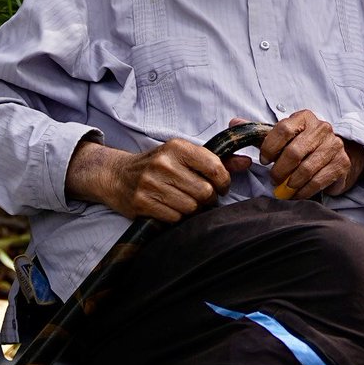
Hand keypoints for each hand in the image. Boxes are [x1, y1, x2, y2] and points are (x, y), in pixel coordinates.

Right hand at [66, 138, 248, 221]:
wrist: (117, 176)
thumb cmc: (158, 165)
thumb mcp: (184, 155)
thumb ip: (216, 160)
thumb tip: (246, 162)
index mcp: (177, 147)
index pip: (214, 167)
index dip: (224, 181)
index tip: (221, 186)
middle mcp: (164, 163)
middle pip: (204, 191)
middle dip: (209, 198)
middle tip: (203, 197)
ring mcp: (151, 183)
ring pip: (191, 207)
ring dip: (193, 209)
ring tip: (186, 202)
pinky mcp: (142, 202)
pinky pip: (174, 217)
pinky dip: (177, 216)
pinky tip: (172, 208)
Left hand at [259, 109, 363, 199]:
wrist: (334, 156)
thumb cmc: (303, 147)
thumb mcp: (283, 138)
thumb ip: (261, 134)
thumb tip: (236, 123)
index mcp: (305, 118)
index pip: (283, 129)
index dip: (270, 148)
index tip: (264, 160)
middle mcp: (322, 128)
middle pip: (294, 152)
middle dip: (279, 170)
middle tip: (274, 179)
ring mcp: (334, 145)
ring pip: (306, 169)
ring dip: (291, 183)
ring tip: (284, 188)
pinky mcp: (342, 163)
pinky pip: (317, 181)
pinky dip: (303, 191)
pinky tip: (297, 193)